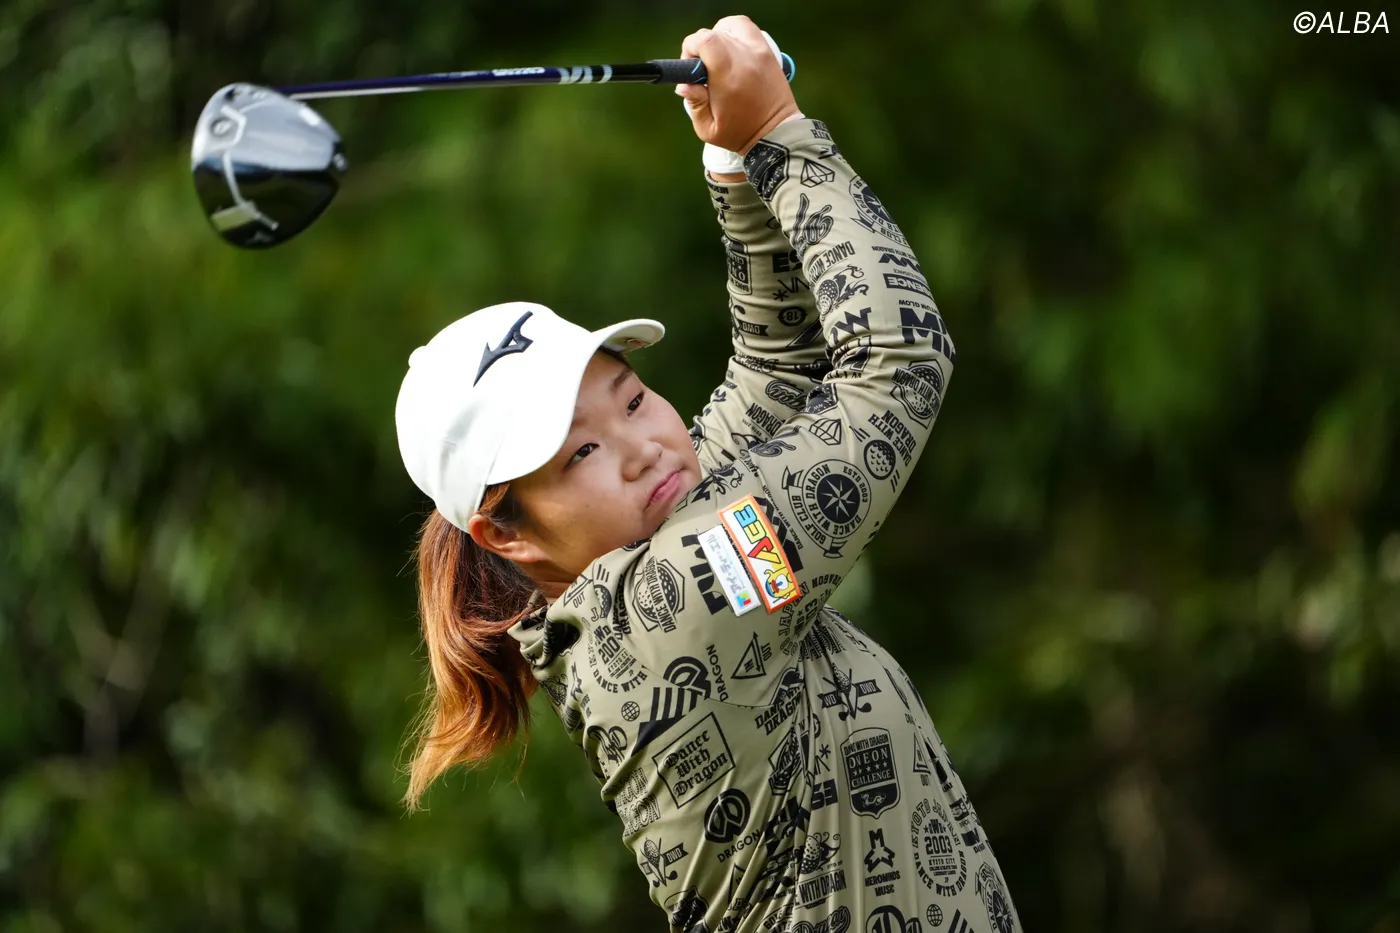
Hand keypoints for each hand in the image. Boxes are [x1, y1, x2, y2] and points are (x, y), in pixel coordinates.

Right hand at [677, 15, 801, 155]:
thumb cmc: (740, 134)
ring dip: (718, 36)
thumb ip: (694, 104)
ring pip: (730, 25)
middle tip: (702, 68)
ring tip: (717, 58)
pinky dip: (735, 32)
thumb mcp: (708, 128)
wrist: (776, 133)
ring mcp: (759, 53)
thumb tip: (683, 84)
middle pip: (714, 33)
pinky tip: (731, 49)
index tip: (690, 65)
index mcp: (728, 77)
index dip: (690, 48)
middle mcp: (745, 60)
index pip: (704, 41)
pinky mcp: (768, 52)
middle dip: (701, 46)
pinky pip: (747, 28)